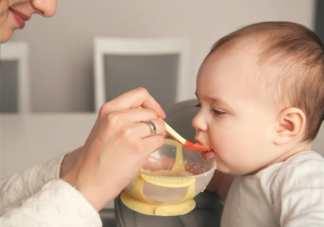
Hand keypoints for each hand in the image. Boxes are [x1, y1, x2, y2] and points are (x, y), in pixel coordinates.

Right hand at [61, 88, 165, 210]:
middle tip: (144, 137)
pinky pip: (158, 141)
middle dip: (154, 125)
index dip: (152, 103)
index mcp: (109, 109)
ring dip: (155, 136)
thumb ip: (124, 116)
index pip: (140, 94)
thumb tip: (149, 115)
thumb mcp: (104, 126)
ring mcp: (129, 132)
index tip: (156, 112)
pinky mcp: (139, 148)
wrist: (87, 181)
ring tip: (140, 146)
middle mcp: (118, 117)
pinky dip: (155, 147)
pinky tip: (141, 154)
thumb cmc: (95, 158)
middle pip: (152, 113)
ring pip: (159, 126)